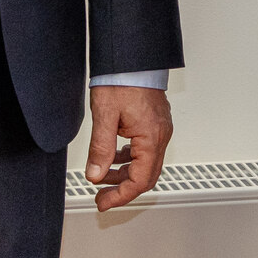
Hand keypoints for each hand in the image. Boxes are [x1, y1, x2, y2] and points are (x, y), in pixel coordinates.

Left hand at [86, 86, 173, 211]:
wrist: (132, 55)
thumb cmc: (122, 77)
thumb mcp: (105, 115)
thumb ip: (101, 148)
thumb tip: (96, 174)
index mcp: (151, 137)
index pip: (140, 180)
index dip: (120, 197)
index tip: (103, 203)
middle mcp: (160, 134)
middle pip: (147, 175)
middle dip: (123, 189)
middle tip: (102, 196)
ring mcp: (160, 127)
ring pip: (147, 162)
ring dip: (125, 174)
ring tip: (103, 176)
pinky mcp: (155, 120)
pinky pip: (146, 148)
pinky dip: (130, 159)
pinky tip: (114, 156)